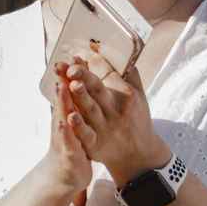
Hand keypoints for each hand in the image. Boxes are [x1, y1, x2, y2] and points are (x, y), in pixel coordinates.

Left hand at [56, 58, 168, 183]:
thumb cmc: (136, 119)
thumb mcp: (139, 94)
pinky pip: (86, 135)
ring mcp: (106, 128)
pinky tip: (68, 117)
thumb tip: (119, 50)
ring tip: (67, 81)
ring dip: (78, 96)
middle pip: (97, 88)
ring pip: (90, 109)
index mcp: (126, 94)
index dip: (88, 59)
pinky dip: (77, 127)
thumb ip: (129, 73)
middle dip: (82, 75)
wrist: (139, 155)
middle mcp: (116, 110)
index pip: (106, 71)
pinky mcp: (97, 145)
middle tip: (68, 64)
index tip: (71, 50)